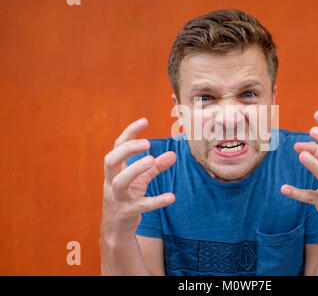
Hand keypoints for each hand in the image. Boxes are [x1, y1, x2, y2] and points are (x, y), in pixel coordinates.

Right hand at [101, 118, 176, 239]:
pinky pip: (140, 206)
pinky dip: (156, 201)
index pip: (117, 147)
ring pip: (120, 182)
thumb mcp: (140, 181)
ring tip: (151, 160)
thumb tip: (174, 154)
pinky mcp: (126, 213)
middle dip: (127, 149)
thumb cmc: (127, 198)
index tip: (145, 120)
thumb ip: (155, 167)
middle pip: (110, 161)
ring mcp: (117, 198)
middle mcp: (111, 182)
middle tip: (147, 143)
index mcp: (114, 171)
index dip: (129, 133)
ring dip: (135, 169)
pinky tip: (171, 197)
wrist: (116, 230)